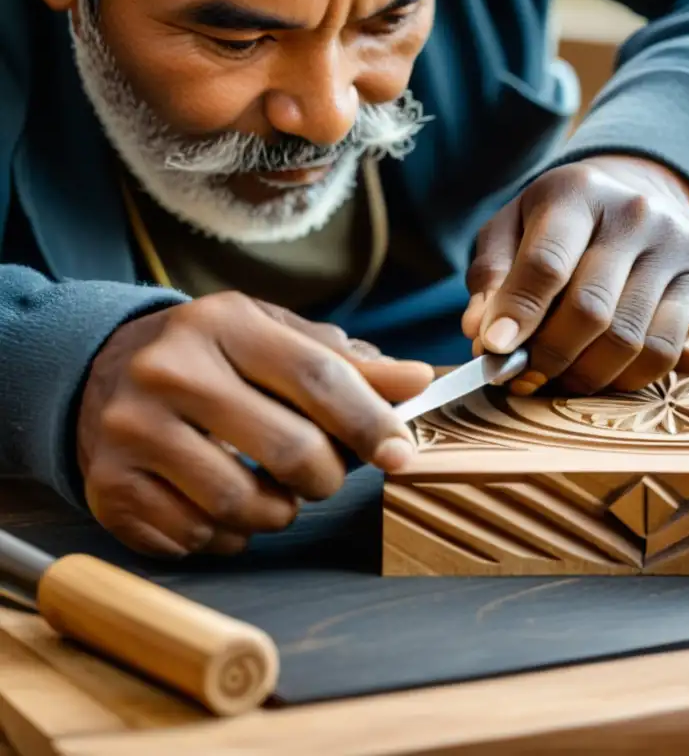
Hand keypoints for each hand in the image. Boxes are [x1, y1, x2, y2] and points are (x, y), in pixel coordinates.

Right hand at [76, 292, 433, 557]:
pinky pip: (198, 537)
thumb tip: (417, 381)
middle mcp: (170, 372)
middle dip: (327, 477)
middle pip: (290, 451)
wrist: (97, 370)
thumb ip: (344, 364)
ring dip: (277, 512)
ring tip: (271, 490)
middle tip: (323, 474)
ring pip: (244, 506)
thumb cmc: (210, 357)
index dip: (371, 423)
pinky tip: (221, 506)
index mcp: (223, 324)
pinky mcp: (110, 486)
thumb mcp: (273, 339)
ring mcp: (132, 431)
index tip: (401, 454)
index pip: (317, 378)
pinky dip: (227, 535)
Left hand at [462, 155, 688, 395]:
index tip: (495, 352)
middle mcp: (640, 216)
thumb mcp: (512, 229)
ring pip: (640, 343)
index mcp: (580, 194)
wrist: (639, 193)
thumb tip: (482, 332)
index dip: (518, 315)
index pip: (547, 263)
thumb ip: (490, 276)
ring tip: (567, 379)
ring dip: (595, 378)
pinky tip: (625, 373)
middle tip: (526, 378)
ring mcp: (686, 248)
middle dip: (552, 358)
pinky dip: (659, 375)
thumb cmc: (558, 226)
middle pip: (594, 312)